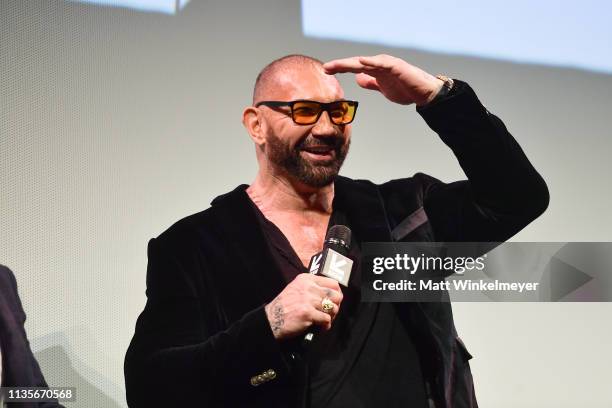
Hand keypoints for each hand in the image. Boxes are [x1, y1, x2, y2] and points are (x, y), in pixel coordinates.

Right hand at [265, 273, 342, 340]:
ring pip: (333, 308)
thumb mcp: (297, 288)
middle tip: (330, 313)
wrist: (271, 319)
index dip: (337, 294)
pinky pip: (326, 320)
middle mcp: (308, 287)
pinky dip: (326, 325)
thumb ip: (313, 288)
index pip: (333, 283)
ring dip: (331, 317)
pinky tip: (321, 327)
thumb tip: (333, 294)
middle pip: (336, 295)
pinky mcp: (307, 313)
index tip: (334, 301)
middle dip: (336, 306)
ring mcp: (308, 300)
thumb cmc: (285, 306)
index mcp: (306, 279)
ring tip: (324, 320)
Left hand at [323, 54, 443, 105]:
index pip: (354, 68)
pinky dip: (372, 62)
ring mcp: (388, 64)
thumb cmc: (405, 89)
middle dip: (341, 65)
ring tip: (338, 65)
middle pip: (356, 63)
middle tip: (326, 67)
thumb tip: (358, 79)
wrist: (423, 93)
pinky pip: (382, 63)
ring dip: (351, 63)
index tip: (326, 70)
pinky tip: (361, 62)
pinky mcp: (397, 67)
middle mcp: (379, 64)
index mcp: (375, 70)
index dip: (340, 68)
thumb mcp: (383, 88)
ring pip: (366, 62)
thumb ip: (371, 83)